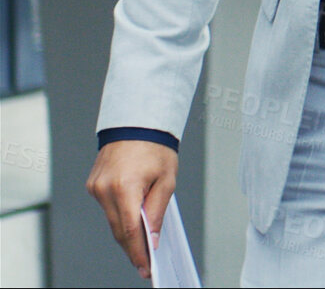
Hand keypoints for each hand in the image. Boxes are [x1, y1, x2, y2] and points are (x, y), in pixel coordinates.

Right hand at [86, 140, 176, 278]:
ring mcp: (95, 187)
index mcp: (125, 187)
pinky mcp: (92, 185)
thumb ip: (156, 211)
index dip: (137, 251)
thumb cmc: (155, 149)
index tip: (145, 267)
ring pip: (111, 220)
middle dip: (132, 248)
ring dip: (125, 234)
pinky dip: (119, 217)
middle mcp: (104, 189)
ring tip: (141, 249)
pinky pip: (107, 208)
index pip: (129, 229)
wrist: (136, 124)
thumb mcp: (166, 180)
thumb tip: (151, 238)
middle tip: (144, 265)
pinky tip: (131, 226)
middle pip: (117, 229)